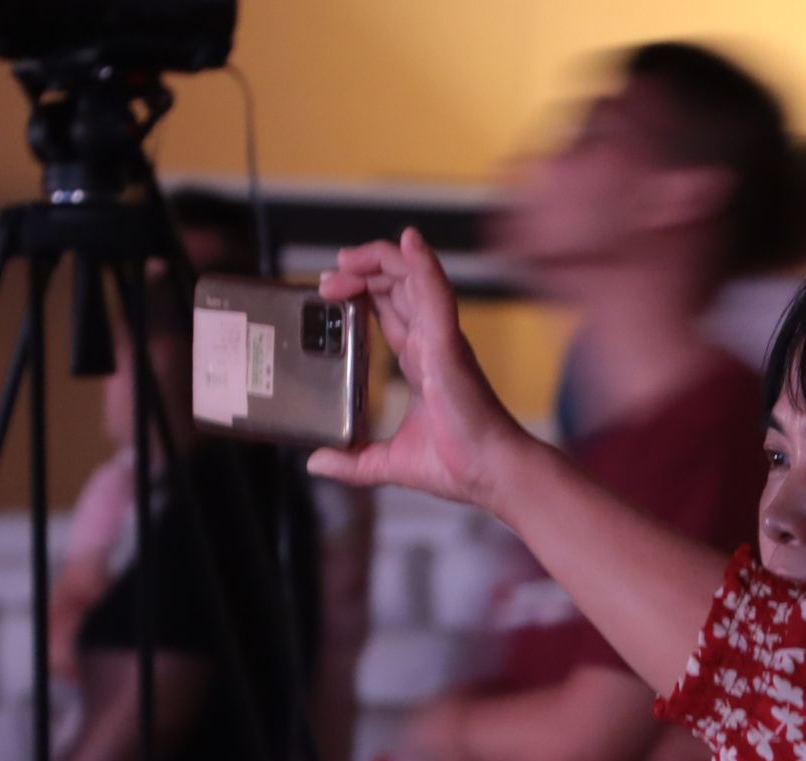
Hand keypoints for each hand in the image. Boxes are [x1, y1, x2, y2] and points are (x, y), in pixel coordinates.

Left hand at [309, 229, 536, 512]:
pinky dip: (422, 264)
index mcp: (421, 360)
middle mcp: (431, 341)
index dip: (361, 289)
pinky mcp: (448, 344)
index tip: (328, 290)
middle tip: (326, 280)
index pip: (389, 308)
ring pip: (412, 276)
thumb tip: (315, 462)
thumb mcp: (388, 461)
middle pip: (396, 283)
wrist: (490, 475)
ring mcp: (441, 339)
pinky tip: (408, 241)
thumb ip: (352, 461)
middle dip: (359, 270)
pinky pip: (436, 292)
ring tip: (345, 260)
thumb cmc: (458, 466)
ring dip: (378, 258)